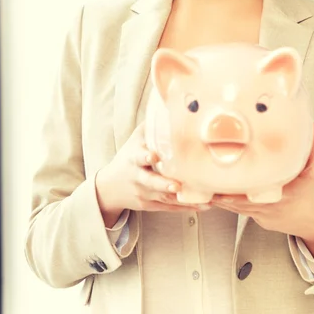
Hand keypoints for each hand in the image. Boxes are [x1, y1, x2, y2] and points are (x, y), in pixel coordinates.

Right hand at [96, 121, 210, 226]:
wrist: (110, 187)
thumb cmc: (127, 158)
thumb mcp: (135, 140)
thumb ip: (150, 127)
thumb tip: (168, 104)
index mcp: (133, 159)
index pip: (138, 158)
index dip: (145, 157)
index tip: (153, 156)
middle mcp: (138, 178)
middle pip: (150, 182)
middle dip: (163, 184)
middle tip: (177, 185)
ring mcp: (144, 194)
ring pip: (164, 198)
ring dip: (183, 200)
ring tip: (204, 200)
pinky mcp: (151, 205)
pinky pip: (169, 208)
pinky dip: (186, 208)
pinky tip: (203, 207)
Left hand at [211, 123, 313, 243]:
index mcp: (284, 195)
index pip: (256, 193)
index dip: (237, 187)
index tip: (222, 177)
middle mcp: (269, 207)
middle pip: (237, 200)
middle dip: (219, 190)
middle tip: (200, 178)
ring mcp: (261, 214)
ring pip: (234, 207)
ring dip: (217, 196)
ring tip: (198, 184)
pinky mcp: (257, 218)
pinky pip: (237, 210)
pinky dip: (224, 202)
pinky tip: (210, 193)